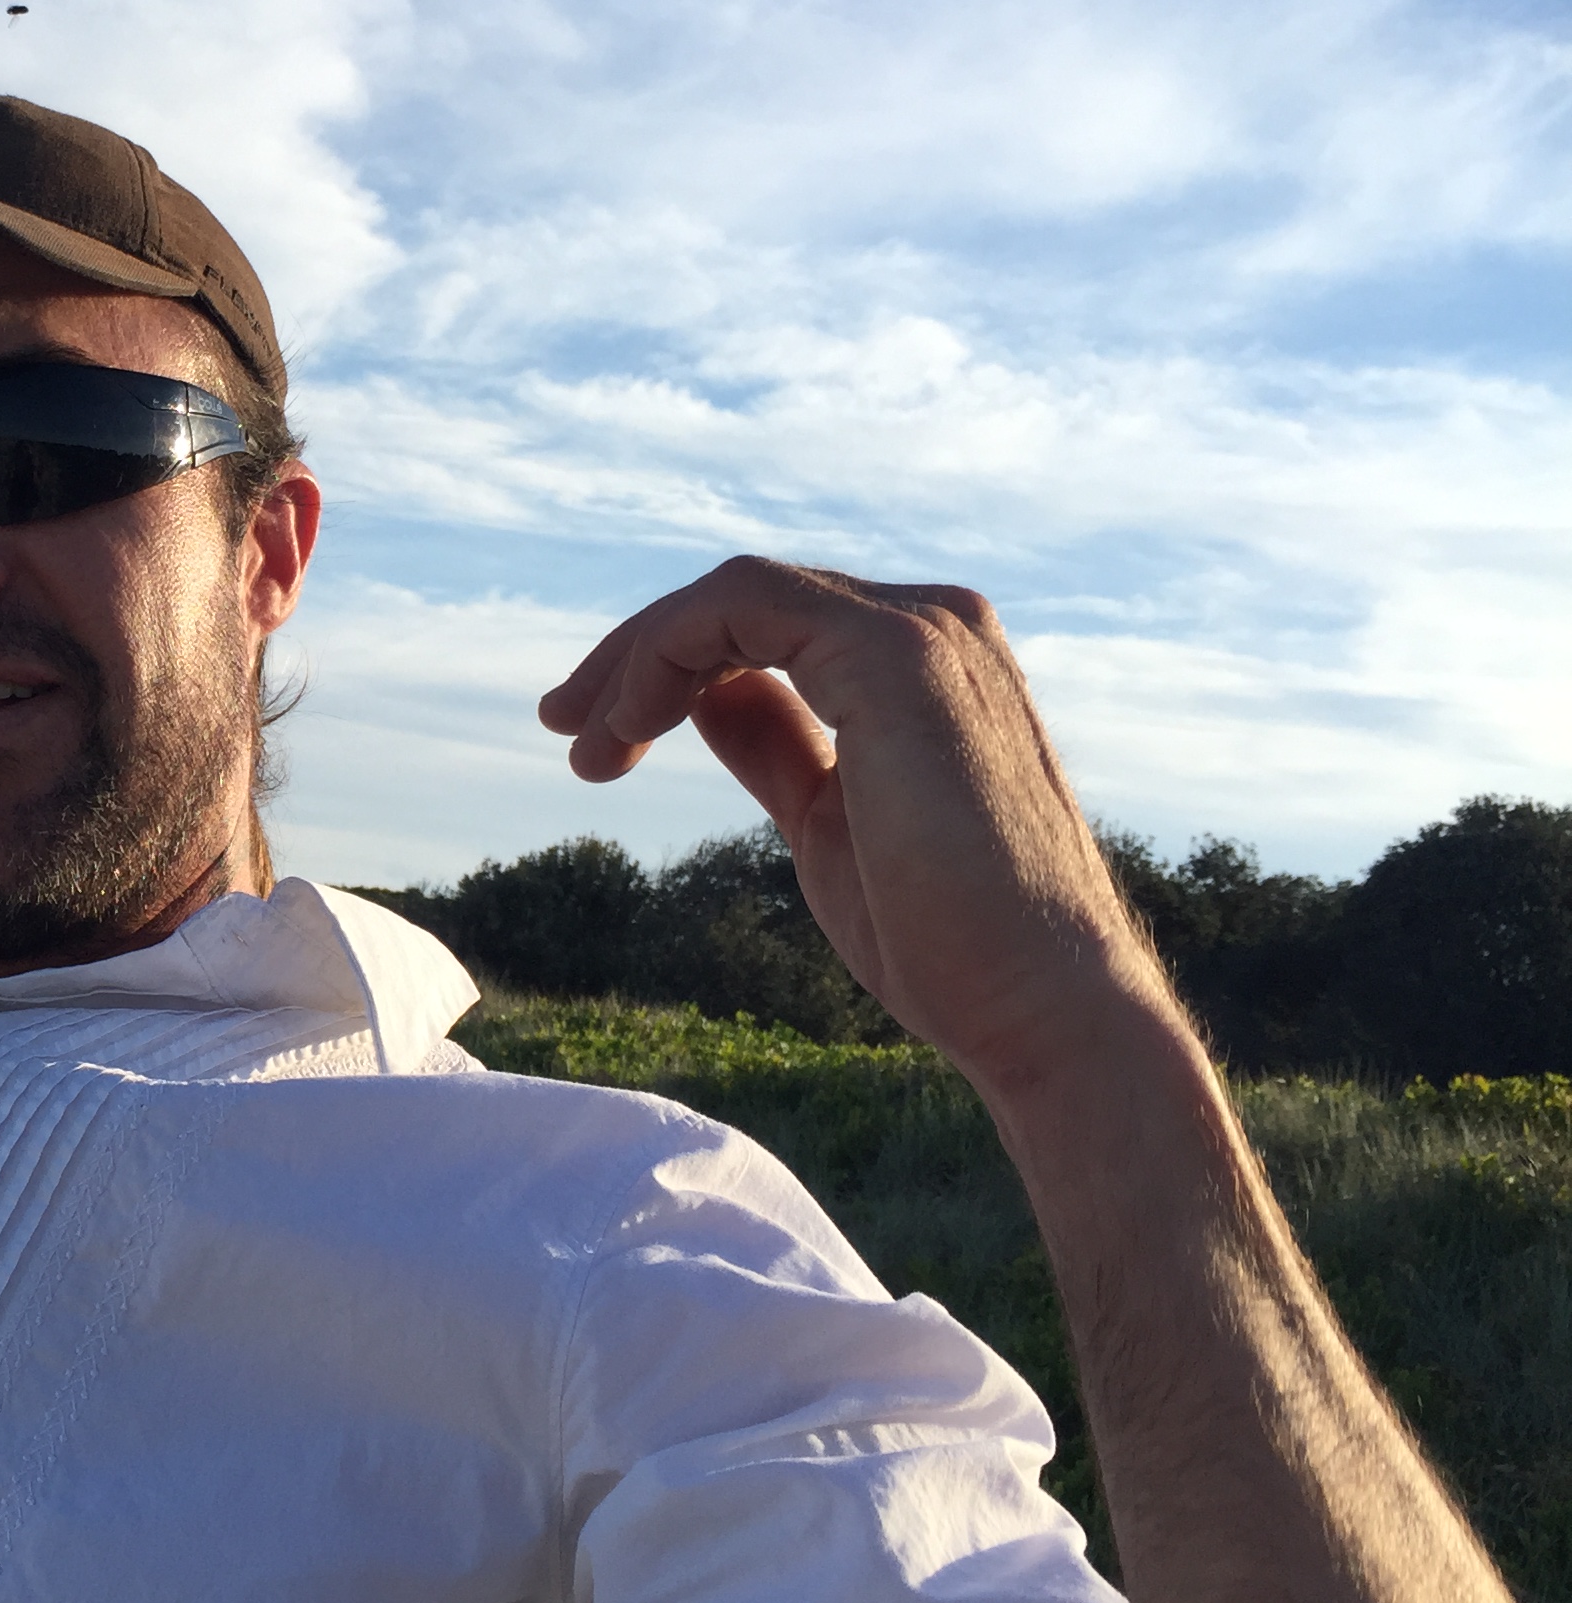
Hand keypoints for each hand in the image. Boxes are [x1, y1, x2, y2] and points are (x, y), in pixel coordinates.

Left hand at [538, 557, 1175, 1099]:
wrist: (1038, 1009)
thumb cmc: (945, 941)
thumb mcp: (827, 820)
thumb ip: (777, 746)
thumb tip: (706, 700)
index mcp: (928, 665)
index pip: (773, 627)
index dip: (671, 668)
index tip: (597, 744)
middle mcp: (937, 627)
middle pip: (746, 601)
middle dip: (636, 659)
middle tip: (564, 731)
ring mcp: (925, 632)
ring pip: (734, 594)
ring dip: (638, 660)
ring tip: (585, 746)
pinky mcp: (897, 656)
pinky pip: (741, 607)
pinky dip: (665, 656)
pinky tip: (628, 732)